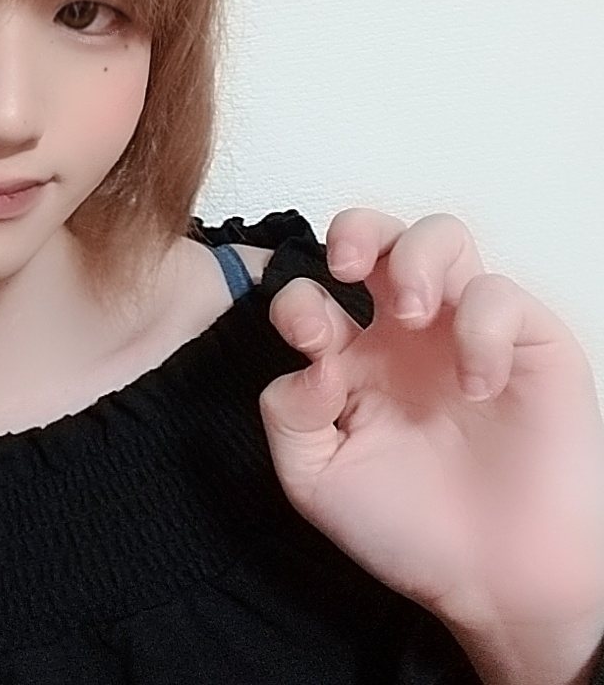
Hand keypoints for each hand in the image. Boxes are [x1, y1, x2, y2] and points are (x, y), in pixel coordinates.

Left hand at [257, 208, 603, 634]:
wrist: (495, 582)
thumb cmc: (407, 528)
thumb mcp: (316, 480)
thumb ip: (288, 416)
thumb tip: (307, 363)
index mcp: (350, 356)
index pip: (312, 292)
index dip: (299, 300)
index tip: (312, 345)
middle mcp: (403, 333)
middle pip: (377, 236)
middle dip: (355, 230)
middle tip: (345, 268)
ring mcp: (463, 331)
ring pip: (442, 236)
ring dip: (417, 256)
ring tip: (413, 313)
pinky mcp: (525, 344)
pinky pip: (502, 294)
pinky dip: (484, 328)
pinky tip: (477, 386)